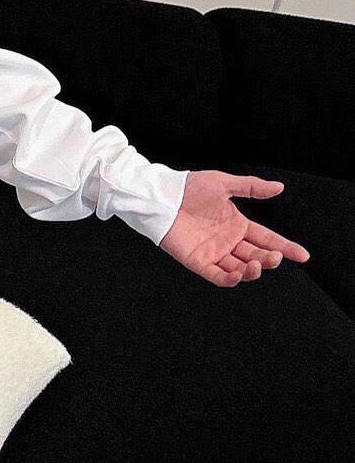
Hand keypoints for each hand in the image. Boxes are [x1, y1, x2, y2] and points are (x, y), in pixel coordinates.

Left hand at [158, 170, 308, 285]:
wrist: (161, 196)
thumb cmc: (188, 187)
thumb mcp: (223, 184)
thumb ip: (251, 187)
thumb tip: (279, 187)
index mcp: (237, 225)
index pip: (267, 239)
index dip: (285, 247)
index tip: (302, 255)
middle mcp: (228, 241)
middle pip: (257, 256)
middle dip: (269, 259)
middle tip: (275, 256)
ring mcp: (214, 253)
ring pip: (240, 269)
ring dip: (253, 270)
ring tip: (258, 264)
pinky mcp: (198, 261)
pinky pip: (218, 276)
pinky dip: (231, 278)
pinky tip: (240, 273)